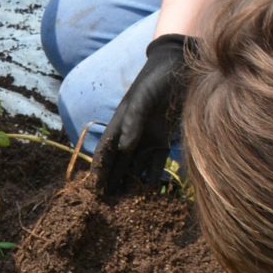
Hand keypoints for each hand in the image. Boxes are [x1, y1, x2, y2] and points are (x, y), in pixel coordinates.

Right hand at [95, 33, 190, 194]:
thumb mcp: (143, 98)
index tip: (94, 189)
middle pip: (119, 163)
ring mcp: (148, 138)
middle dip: (113, 182)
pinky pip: (157, 162)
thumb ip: (134, 121)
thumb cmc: (156, 79)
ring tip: (129, 203)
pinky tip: (153, 192)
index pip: (105, 151)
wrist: (179, 67)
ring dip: (132, 182)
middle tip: (109, 205)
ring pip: (136, 166)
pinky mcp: (164, 139)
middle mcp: (131, 134)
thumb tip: (125, 148)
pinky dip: (154, 176)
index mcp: (120, 124)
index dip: (99, 170)